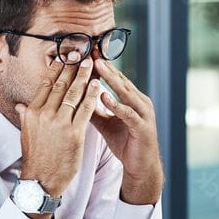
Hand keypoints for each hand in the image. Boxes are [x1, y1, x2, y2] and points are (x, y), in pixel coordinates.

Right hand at [15, 53, 102, 218]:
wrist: (41, 180)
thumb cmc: (36, 158)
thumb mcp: (27, 134)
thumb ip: (26, 117)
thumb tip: (21, 106)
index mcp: (32, 112)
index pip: (45, 84)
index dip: (55, 69)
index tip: (63, 57)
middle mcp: (44, 115)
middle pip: (60, 85)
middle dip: (71, 67)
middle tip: (80, 53)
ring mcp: (59, 123)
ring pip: (73, 94)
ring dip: (83, 77)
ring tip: (91, 64)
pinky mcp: (74, 133)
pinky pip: (86, 110)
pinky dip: (92, 95)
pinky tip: (97, 85)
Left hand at [91, 58, 163, 205]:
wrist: (141, 167)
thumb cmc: (125, 143)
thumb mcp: (105, 124)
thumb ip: (92, 110)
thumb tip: (74, 97)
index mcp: (132, 99)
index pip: (115, 78)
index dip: (102, 66)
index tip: (88, 53)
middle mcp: (140, 102)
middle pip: (121, 80)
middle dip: (106, 66)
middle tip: (92, 52)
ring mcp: (144, 114)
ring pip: (126, 93)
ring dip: (112, 79)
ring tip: (98, 67)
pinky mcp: (143, 127)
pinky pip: (128, 113)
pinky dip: (116, 105)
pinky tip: (104, 97)